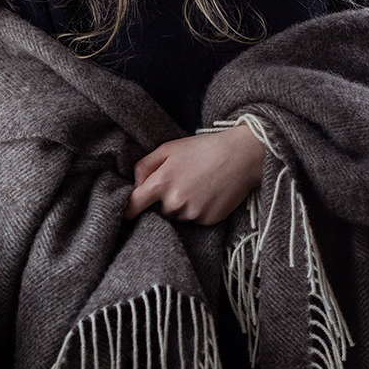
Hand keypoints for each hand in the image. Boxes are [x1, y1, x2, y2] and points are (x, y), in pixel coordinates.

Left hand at [124, 124, 264, 225]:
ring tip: (197, 185)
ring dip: (182, 206)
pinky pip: (195, 220)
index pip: (134, 205)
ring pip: (178, 216)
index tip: (127, 211)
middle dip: (165, 200)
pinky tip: (208, 193)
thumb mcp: (169, 148)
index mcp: (162, 182)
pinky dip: (198, 209)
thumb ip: (145, 165)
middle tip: (181, 181)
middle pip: (159, 210)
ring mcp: (193, 214)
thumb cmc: (203, 148)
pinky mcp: (208, 220)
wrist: (241, 156)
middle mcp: (175, 202)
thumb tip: (135, 184)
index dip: (128, 209)